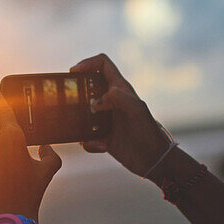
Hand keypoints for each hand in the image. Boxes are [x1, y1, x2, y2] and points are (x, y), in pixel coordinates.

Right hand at [70, 53, 173, 178]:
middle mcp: (112, 102)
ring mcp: (107, 119)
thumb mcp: (137, 109)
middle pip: (88, 87)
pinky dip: (89, 143)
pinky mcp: (104, 137)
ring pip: (83, 113)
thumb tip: (95, 102)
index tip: (73, 72)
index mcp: (120, 90)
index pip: (103, 65)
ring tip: (82, 129)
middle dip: (76, 93)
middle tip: (68, 102)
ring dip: (79, 122)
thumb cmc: (149, 133)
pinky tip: (100, 146)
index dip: (87, 63)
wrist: (155, 160)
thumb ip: (117, 97)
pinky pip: (87, 137)